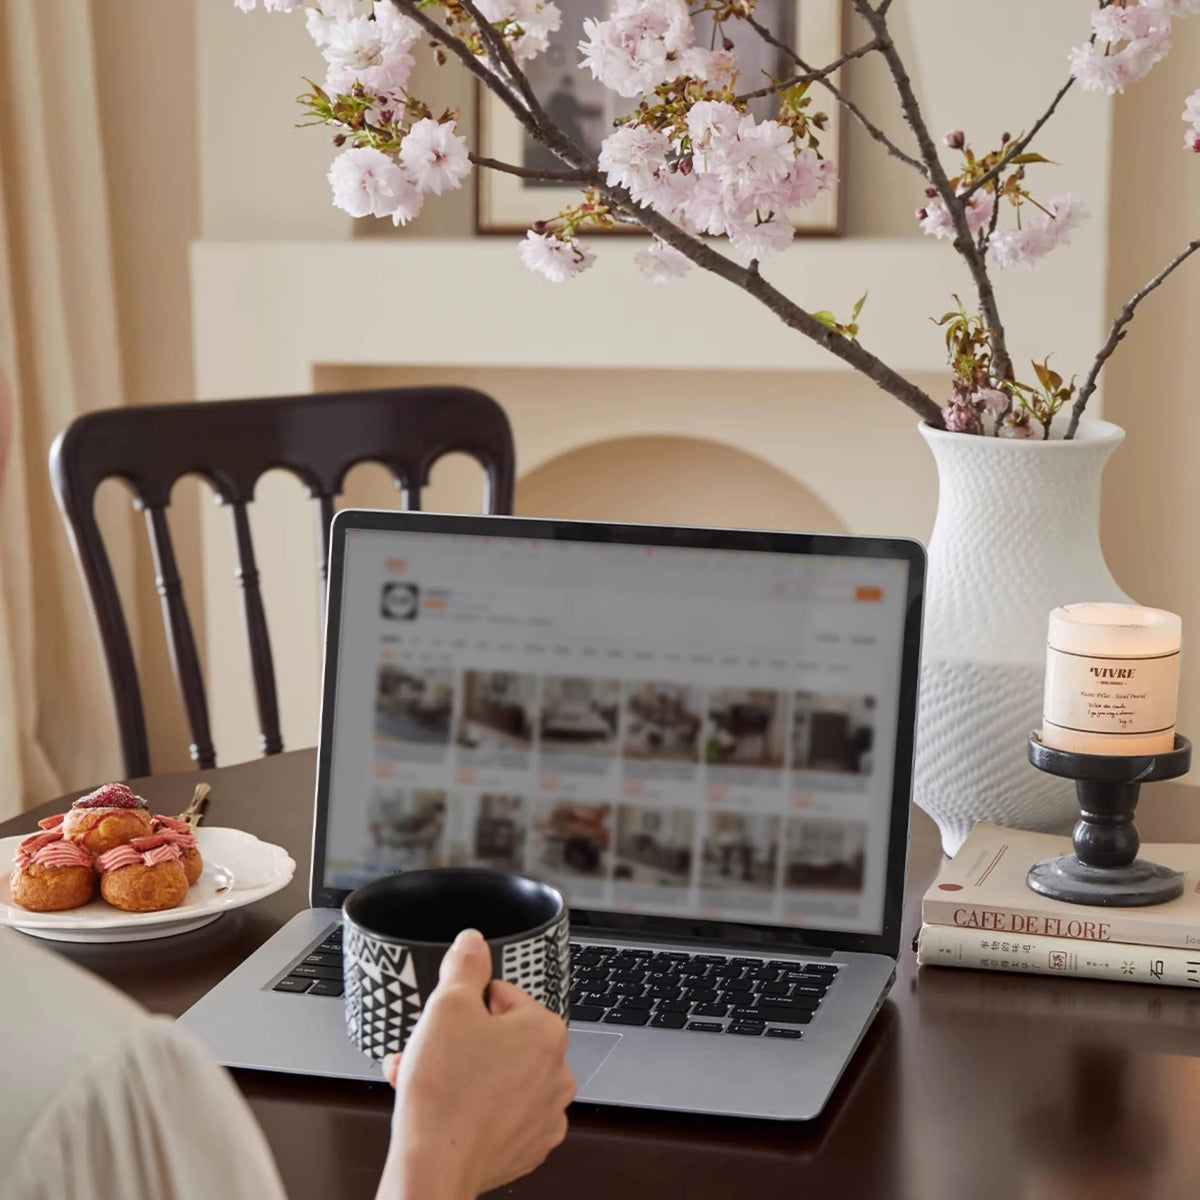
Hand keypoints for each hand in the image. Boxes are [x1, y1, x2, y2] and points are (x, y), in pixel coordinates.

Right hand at [376, 928, 574, 1199]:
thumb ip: (465, 965)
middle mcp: (557, 1072)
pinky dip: (475, 1107)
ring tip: (426, 1081)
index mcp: (547, 1031)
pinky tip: (446, 1109)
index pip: (503, 995)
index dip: (467, 1005)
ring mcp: (545, 1113)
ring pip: (499, 1075)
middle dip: (460, 1041)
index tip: (448, 1021)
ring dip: (462, 1072)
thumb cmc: (445, 1094)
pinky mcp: (528, 1146)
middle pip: (501, 1037)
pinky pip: (501, 1112)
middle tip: (430, 1052)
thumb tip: (474, 943)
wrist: (434, 1168)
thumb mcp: (448, 1006)